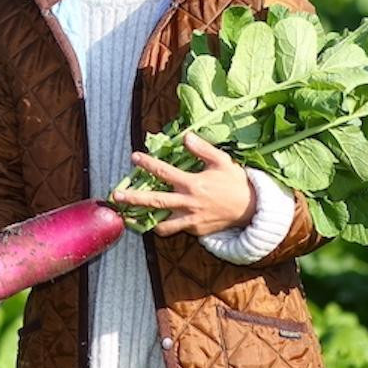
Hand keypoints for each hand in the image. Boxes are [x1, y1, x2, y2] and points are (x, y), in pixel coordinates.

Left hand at [115, 133, 254, 237]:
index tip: (134, 157)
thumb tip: (186, 136)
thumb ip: (203, 149)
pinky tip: (154, 222)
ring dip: (145, 221)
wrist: (252, 210)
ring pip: (162, 223)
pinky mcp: (195, 230)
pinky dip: (164, 226)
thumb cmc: (235, 182)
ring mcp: (191, 219)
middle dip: (133, 199)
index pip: (164, 172)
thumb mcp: (222, 161)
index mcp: (192, 183)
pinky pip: (176, 229)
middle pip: (155, 201)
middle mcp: (188, 202)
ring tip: (129, 217)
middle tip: (116, 196)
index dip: (147, 164)